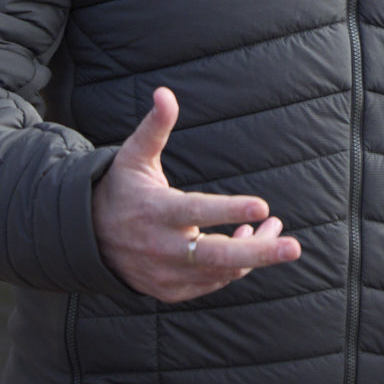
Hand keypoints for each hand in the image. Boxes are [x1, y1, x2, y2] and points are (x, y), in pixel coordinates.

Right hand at [93, 87, 300, 302]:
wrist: (88, 238)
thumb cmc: (121, 189)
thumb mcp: (134, 155)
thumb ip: (155, 126)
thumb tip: (165, 92)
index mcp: (156, 211)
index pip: (198, 212)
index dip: (230, 211)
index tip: (262, 206)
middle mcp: (162, 247)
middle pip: (217, 256)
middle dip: (259, 252)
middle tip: (294, 247)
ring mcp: (166, 273)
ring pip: (221, 270)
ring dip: (253, 251)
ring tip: (274, 230)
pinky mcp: (171, 290)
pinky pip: (213, 282)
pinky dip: (234, 266)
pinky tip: (245, 242)